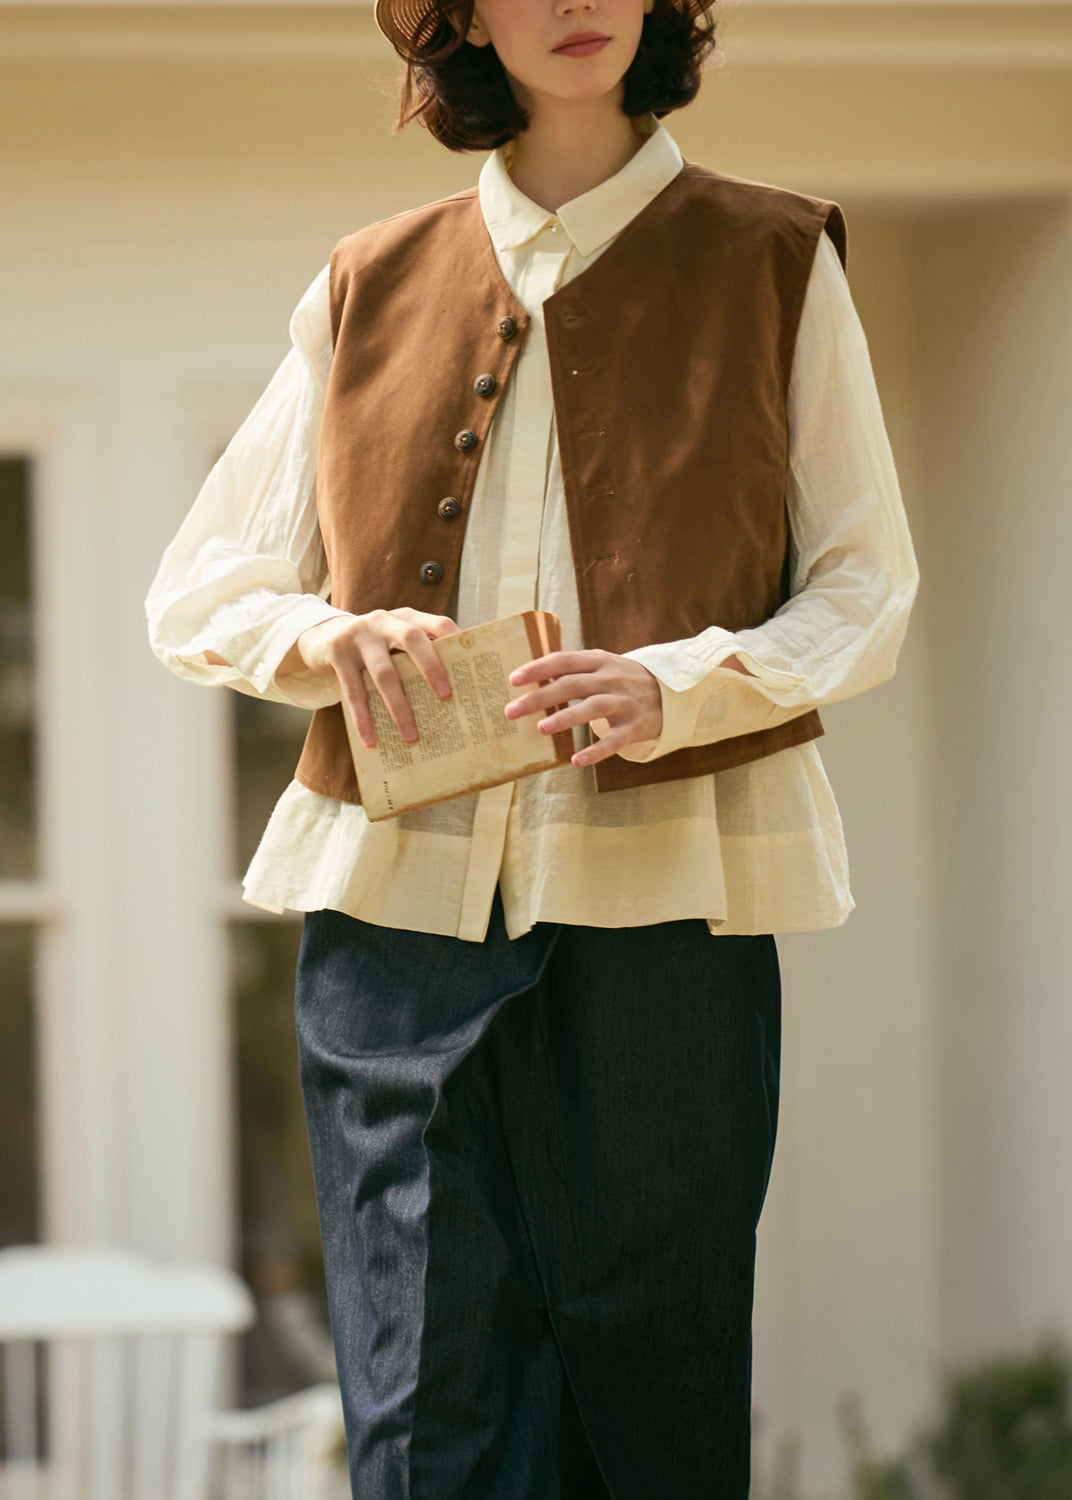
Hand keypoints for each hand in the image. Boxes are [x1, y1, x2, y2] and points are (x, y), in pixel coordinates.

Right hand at [286, 608, 458, 746]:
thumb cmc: (373, 648)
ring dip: (399, 707)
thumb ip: (419, 655)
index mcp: (406, 617)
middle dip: (431, 668)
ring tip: (411, 737)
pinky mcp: (337, 652)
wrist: (322, 637)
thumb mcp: (394, 642)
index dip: (456, 642)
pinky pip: (353, 690)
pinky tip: (371, 739)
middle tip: (446, 697)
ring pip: (384, 673)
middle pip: (412, 639)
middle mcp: (383, 620)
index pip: (438, 623)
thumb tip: (454, 694)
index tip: (469, 667)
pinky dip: (363, 718)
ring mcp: (358, 634)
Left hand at [504, 649, 661, 768]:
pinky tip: (576, 761)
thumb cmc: (623, 680)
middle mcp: (612, 679)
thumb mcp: (603, 666)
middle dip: (540, 697)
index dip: (538, 669)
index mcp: (600, 661)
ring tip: (541, 729)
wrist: (671, 693)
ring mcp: (625, 703)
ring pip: (593, 708)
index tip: (513, 680)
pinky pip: (614, 741)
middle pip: (572, 685)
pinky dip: (595, 752)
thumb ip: (574, 670)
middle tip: (512, 711)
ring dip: (566, 718)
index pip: (564, 661)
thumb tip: (530, 681)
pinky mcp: (635, 727)